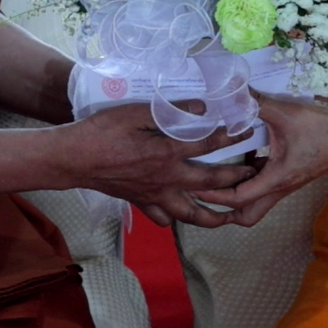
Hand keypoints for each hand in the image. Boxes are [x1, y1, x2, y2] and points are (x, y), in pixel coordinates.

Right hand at [66, 103, 258, 227]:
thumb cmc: (102, 131)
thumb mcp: (136, 112)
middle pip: (211, 182)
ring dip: (214, 215)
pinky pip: (163, 218)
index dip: (230, 136)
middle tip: (253, 175)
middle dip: (236, 178)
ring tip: (229, 216)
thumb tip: (201, 108)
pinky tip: (180, 214)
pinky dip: (174, 219)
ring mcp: (155, 195)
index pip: (208, 144)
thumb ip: (170, 111)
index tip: (247, 129)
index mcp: (168, 153)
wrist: (74, 159)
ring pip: (192, 213)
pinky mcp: (141, 203)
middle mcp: (167, 179)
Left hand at [195, 96, 327, 226]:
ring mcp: (287, 183)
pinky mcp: (291, 175)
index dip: (213, 195)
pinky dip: (250, 180)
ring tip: (216, 178)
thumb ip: (256, 102)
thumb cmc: (322, 128)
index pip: (238, 198)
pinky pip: (266, 187)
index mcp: (276, 179)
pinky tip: (242, 158)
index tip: (193, 185)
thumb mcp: (285, 113)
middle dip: (224, 211)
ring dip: (237, 196)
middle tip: (205, 193)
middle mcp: (280, 187)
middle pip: (248, 215)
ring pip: (257, 203)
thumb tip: (231, 90)